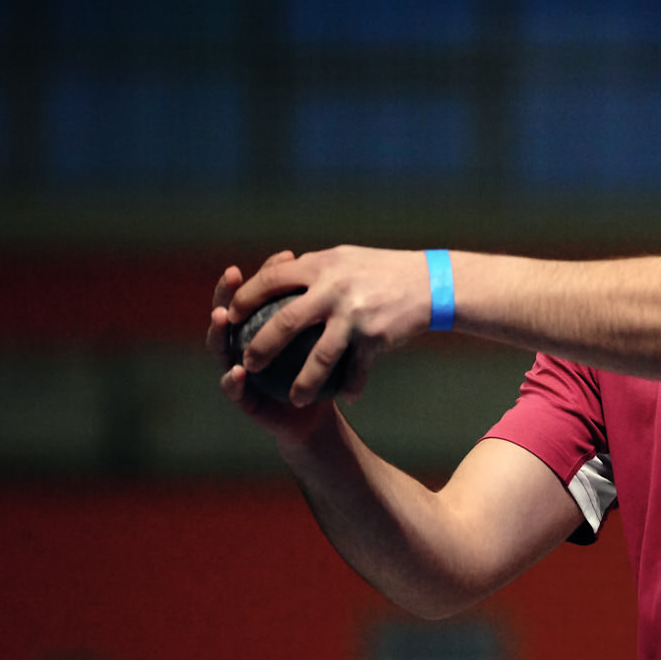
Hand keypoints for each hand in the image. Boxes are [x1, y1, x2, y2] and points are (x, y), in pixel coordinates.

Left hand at [211, 246, 431, 408]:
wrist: (430, 283)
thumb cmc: (382, 271)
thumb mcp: (344, 260)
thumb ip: (312, 270)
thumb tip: (275, 274)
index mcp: (320, 266)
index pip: (270, 280)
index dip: (245, 298)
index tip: (230, 315)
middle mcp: (333, 289)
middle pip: (284, 322)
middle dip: (260, 347)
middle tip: (248, 364)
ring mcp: (354, 315)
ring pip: (319, 357)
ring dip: (303, 383)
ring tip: (295, 400)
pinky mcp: (375, 336)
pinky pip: (356, 370)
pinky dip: (350, 387)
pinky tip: (346, 398)